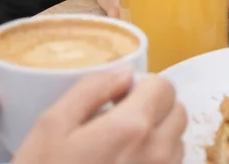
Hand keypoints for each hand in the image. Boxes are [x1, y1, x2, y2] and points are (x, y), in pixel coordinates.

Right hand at [12, 71, 185, 163]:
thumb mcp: (51, 126)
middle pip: (177, 113)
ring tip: (120, 152)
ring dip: (157, 139)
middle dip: (155, 110)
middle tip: (120, 124)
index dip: (143, 87)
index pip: (165, 87)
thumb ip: (92, 88)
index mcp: (132, 128)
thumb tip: (126, 73)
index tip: (119, 100)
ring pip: (176, 144)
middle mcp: (156, 155)